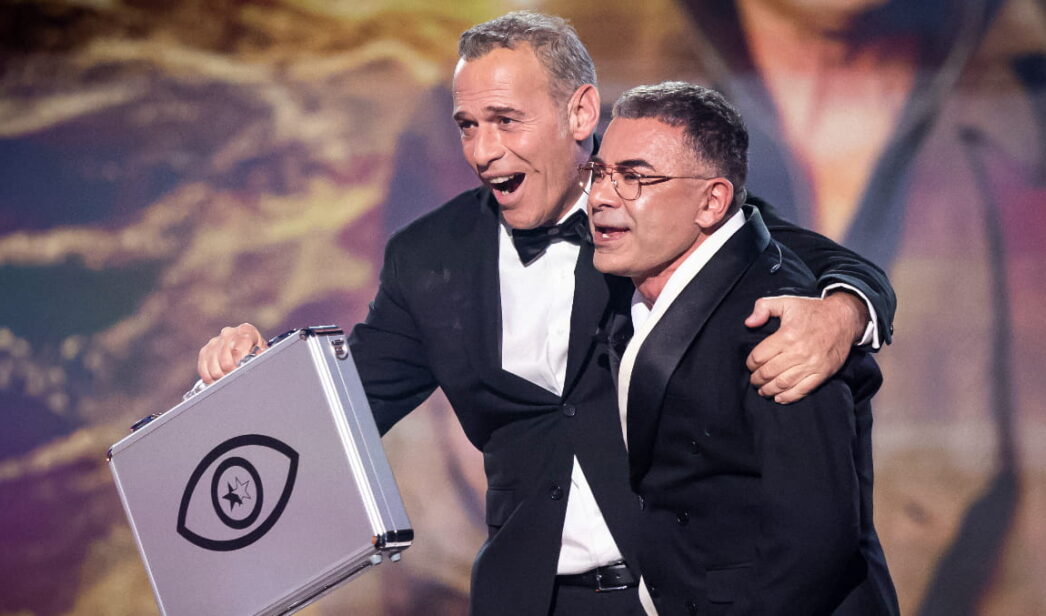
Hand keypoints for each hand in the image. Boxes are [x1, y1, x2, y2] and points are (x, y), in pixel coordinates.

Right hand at [197, 323, 267, 383]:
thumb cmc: (257, 351)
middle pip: (225, 360)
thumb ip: (262, 354)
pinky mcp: (205, 351)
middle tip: (236, 378)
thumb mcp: (264, 352)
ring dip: (221, 377)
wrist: (247, 349)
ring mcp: (215, 341)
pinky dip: (210, 377)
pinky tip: (218, 379)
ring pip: (213, 366)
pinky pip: (203, 368)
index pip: (238, 348)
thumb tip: (259, 354)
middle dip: (231, 373)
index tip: (241, 371)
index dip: (240, 364)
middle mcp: (229, 333)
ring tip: (229, 379)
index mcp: (245, 330)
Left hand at [744, 293, 867, 403]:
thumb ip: (763, 307)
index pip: (759, 356)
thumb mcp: (786, 302)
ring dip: (769, 390)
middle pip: (769, 372)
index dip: (750, 363)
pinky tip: (779, 398)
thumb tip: (748, 323)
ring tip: (762, 390)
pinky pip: (803, 390)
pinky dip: (789, 397)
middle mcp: (799, 352)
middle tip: (754, 380)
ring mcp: (812, 365)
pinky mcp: (823, 373)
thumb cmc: (812, 311)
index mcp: (787, 335)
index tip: (750, 365)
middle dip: (757, 379)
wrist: (844, 319)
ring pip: (783, 384)